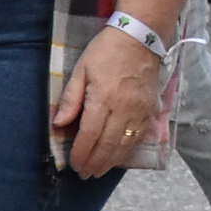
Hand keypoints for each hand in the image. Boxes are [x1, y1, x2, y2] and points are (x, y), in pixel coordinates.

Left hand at [53, 24, 164, 178]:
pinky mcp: (151, 108)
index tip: (74, 165)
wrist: (141, 36)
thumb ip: (71, 99)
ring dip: (112, 161)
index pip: (90, 135)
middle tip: (85, 174)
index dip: (81, 154)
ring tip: (100, 171)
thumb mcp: (81, 70)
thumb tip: (58, 124)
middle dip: (95, 163)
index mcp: (103, 98)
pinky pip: (140, 136)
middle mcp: (123, 108)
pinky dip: (129, 150)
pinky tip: (120, 156)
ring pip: (126, 144)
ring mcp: (140, 110)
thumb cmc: (106, 51)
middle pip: (109, 144)